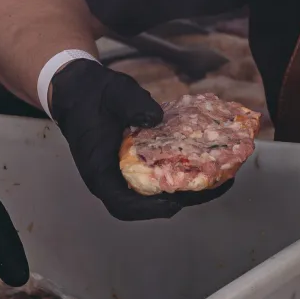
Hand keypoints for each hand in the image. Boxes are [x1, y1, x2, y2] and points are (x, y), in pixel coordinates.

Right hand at [49, 59, 232, 221]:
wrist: (80, 89)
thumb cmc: (93, 95)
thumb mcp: (115, 94)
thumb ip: (134, 105)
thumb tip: (157, 118)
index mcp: (99, 171)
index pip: (122, 204)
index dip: (149, 209)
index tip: (175, 202)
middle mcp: (112, 179)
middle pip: (146, 204)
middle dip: (182, 199)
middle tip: (215, 186)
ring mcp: (123, 173)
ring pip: (155, 194)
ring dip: (186, 190)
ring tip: (220, 178)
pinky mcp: (135, 165)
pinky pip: (158, 178)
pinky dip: (180, 175)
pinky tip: (204, 164)